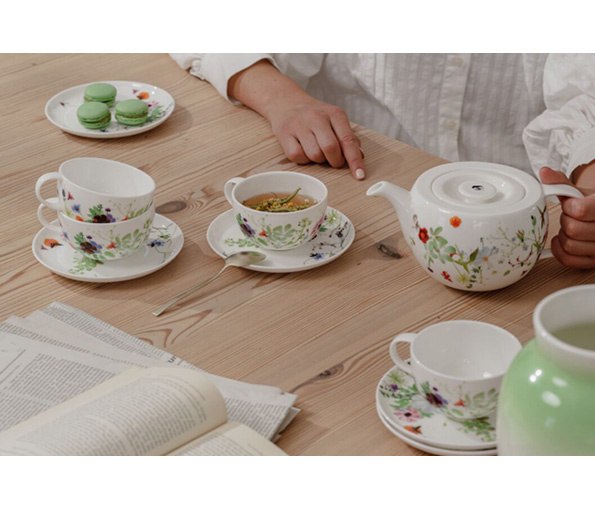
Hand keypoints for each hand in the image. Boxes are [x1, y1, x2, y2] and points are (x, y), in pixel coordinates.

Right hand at [228, 59, 365, 180]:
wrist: (286, 101)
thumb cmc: (314, 115)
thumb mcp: (335, 120)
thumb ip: (348, 138)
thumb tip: (360, 156)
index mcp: (334, 113)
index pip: (348, 140)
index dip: (355, 160)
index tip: (360, 175)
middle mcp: (317, 117)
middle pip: (331, 149)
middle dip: (334, 161)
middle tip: (333, 159)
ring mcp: (299, 125)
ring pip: (314, 155)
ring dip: (318, 159)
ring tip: (315, 149)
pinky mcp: (285, 134)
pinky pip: (298, 157)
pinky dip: (303, 159)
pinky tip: (303, 149)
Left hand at [539, 166, 594, 268]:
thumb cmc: (592, 205)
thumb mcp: (581, 192)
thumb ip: (562, 183)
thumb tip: (544, 173)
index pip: (580, 210)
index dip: (569, 206)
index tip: (571, 204)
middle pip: (572, 229)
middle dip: (565, 220)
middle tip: (570, 216)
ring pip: (569, 245)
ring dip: (563, 235)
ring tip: (570, 227)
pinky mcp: (594, 261)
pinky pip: (568, 259)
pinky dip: (560, 250)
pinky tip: (562, 240)